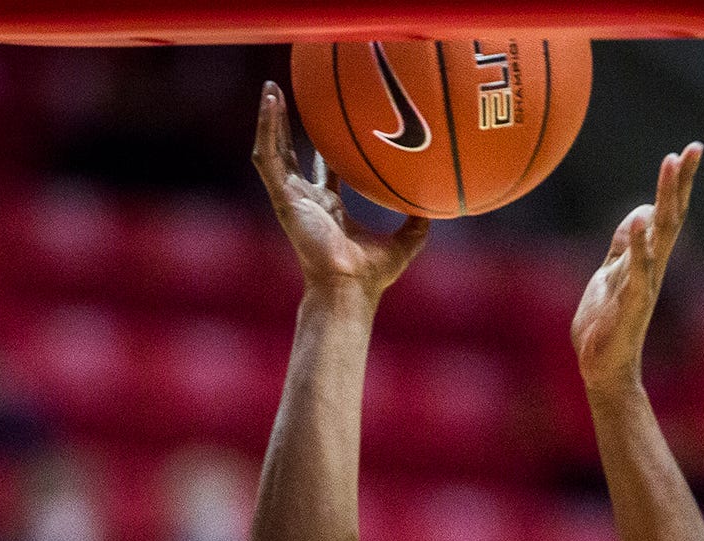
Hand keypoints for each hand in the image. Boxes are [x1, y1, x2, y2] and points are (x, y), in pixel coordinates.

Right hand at [252, 81, 429, 305]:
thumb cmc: (371, 276)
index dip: (325, 150)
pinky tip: (269, 105)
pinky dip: (267, 131)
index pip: (324, 173)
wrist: (348, 288)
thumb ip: (417, 225)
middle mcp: (307, 201)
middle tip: (288, 96)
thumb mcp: (404, 244)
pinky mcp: (283, 199)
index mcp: (329, 209)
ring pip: (274, 151)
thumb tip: (436, 207)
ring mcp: (292, 198)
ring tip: (270, 89)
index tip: (329, 124)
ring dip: (271, 121)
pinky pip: (269, 159)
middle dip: (289, 128)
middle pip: (293, 155)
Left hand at [571, 142, 702, 389]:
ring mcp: (645, 283)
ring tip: (672, 166)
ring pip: (661, 235)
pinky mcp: (632, 303)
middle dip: (681, 183)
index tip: (688, 151)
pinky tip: (642, 219)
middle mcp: (653, 266)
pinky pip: (639, 270)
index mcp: (647, 258)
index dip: (677, 183)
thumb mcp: (611, 271)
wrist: (600, 366)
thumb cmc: (605, 323)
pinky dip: (640, 245)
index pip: (666, 213)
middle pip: (672, 216)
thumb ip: (624, 243)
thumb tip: (641, 210)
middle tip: (694, 150)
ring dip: (667, 199)